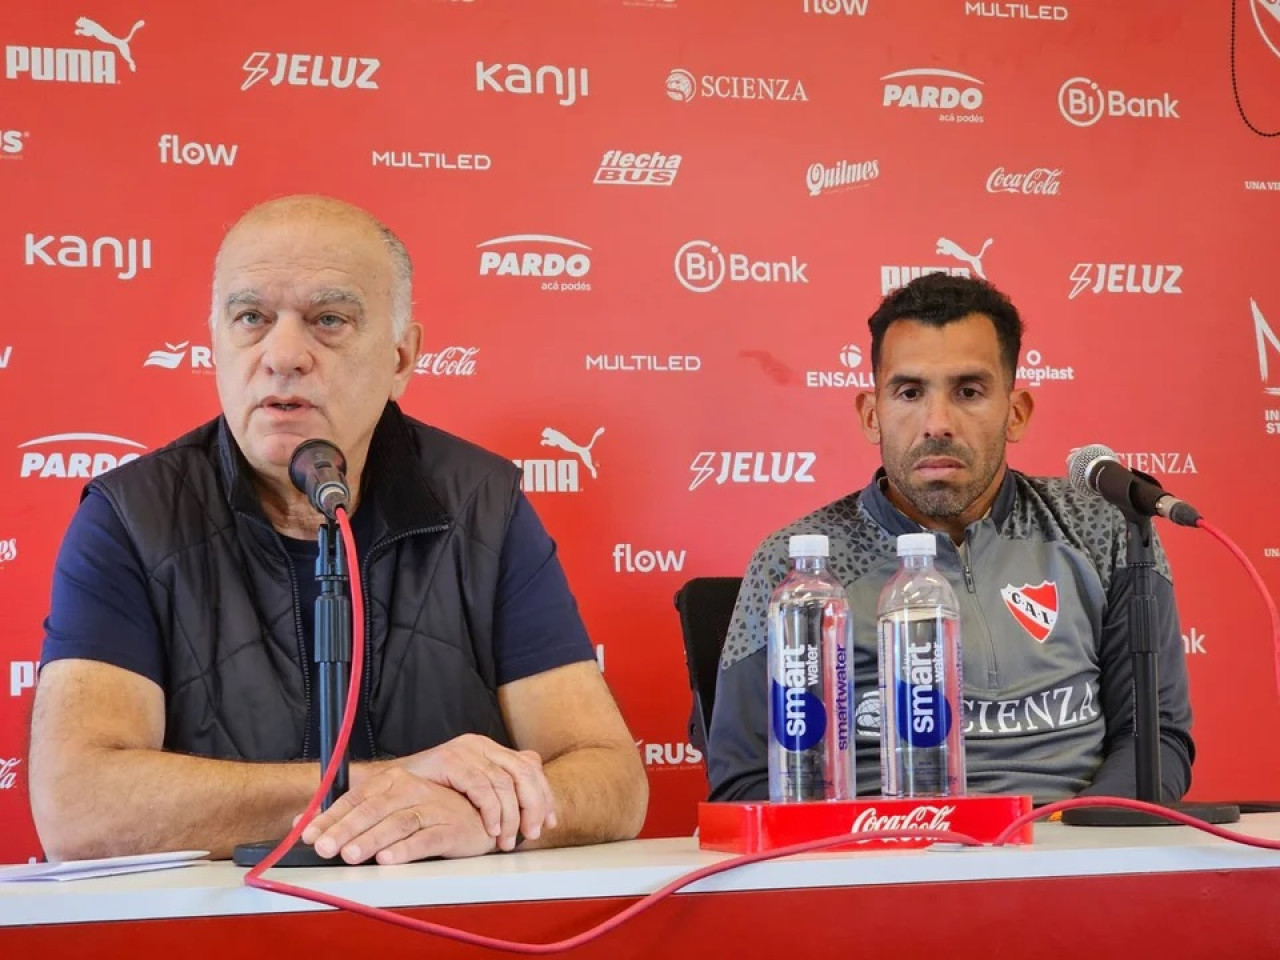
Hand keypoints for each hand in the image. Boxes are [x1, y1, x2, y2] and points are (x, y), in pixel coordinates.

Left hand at [301, 769, 495, 864]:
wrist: (480, 814)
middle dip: (345, 830)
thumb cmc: (430, 810)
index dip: (331, 816)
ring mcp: (432, 809)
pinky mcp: (450, 829)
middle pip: (373, 810)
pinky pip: (426, 839)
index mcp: (394, 780)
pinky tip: (388, 859)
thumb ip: (352, 814)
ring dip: (372, 840)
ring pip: (397, 823)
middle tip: (325, 848)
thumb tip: (305, 823)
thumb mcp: (391, 806)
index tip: (308, 833)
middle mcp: (412, 790)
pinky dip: (406, 849)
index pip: (356, 797)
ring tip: (350, 855)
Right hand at [386, 734, 556, 850]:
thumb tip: (537, 789)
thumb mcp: (471, 787)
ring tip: (508, 841)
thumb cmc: (432, 791)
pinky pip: (481, 787)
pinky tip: (491, 829)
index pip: (529, 767)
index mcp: (490, 749)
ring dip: (511, 816)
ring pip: (504, 782)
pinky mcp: (450, 760)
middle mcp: (481, 745)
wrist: (388, 785)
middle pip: (523, 772)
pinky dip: (491, 811)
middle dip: (534, 805)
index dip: (544, 795)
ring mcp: (465, 750)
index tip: (550, 822)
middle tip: (532, 834)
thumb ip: (500, 784)